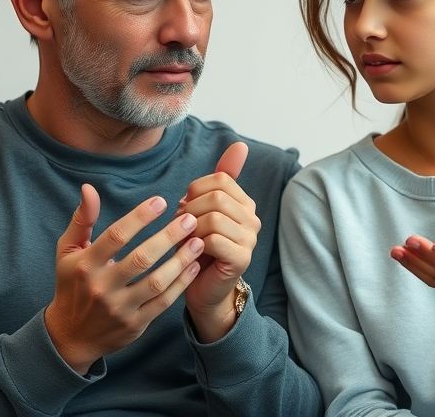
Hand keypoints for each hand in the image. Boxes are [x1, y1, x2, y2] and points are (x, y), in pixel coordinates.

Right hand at [44, 183, 204, 373]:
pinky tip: (194, 266)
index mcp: (86, 265)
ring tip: (198, 241)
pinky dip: (181, 283)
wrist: (71, 335)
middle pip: (141, 258)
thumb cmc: (72, 284)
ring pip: (156, 282)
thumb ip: (82, 219)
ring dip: (180, 260)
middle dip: (168, 237)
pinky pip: (163, 302)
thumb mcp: (68, 251)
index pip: (116, 236)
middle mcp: (102, 287)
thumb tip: (89, 188)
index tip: (161, 201)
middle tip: (189, 219)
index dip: (139, 217)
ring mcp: (120, 308)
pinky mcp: (135, 324)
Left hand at [179, 142, 258, 341]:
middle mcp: (253, 219)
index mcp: (245, 203)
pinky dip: (196, 244)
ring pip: (214, 217)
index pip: (220, 179)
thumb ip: (221, 178)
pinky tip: (192, 252)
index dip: (195, 191)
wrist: (203, 289)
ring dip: (191, 228)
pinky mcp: (241, 259)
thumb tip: (240, 145)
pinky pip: (214, 240)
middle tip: (181, 227)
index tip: (186, 208)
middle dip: (191, 209)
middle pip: (217, 197)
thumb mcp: (205, 209)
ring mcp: (250, 240)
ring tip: (185, 239)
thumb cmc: (199, 248)